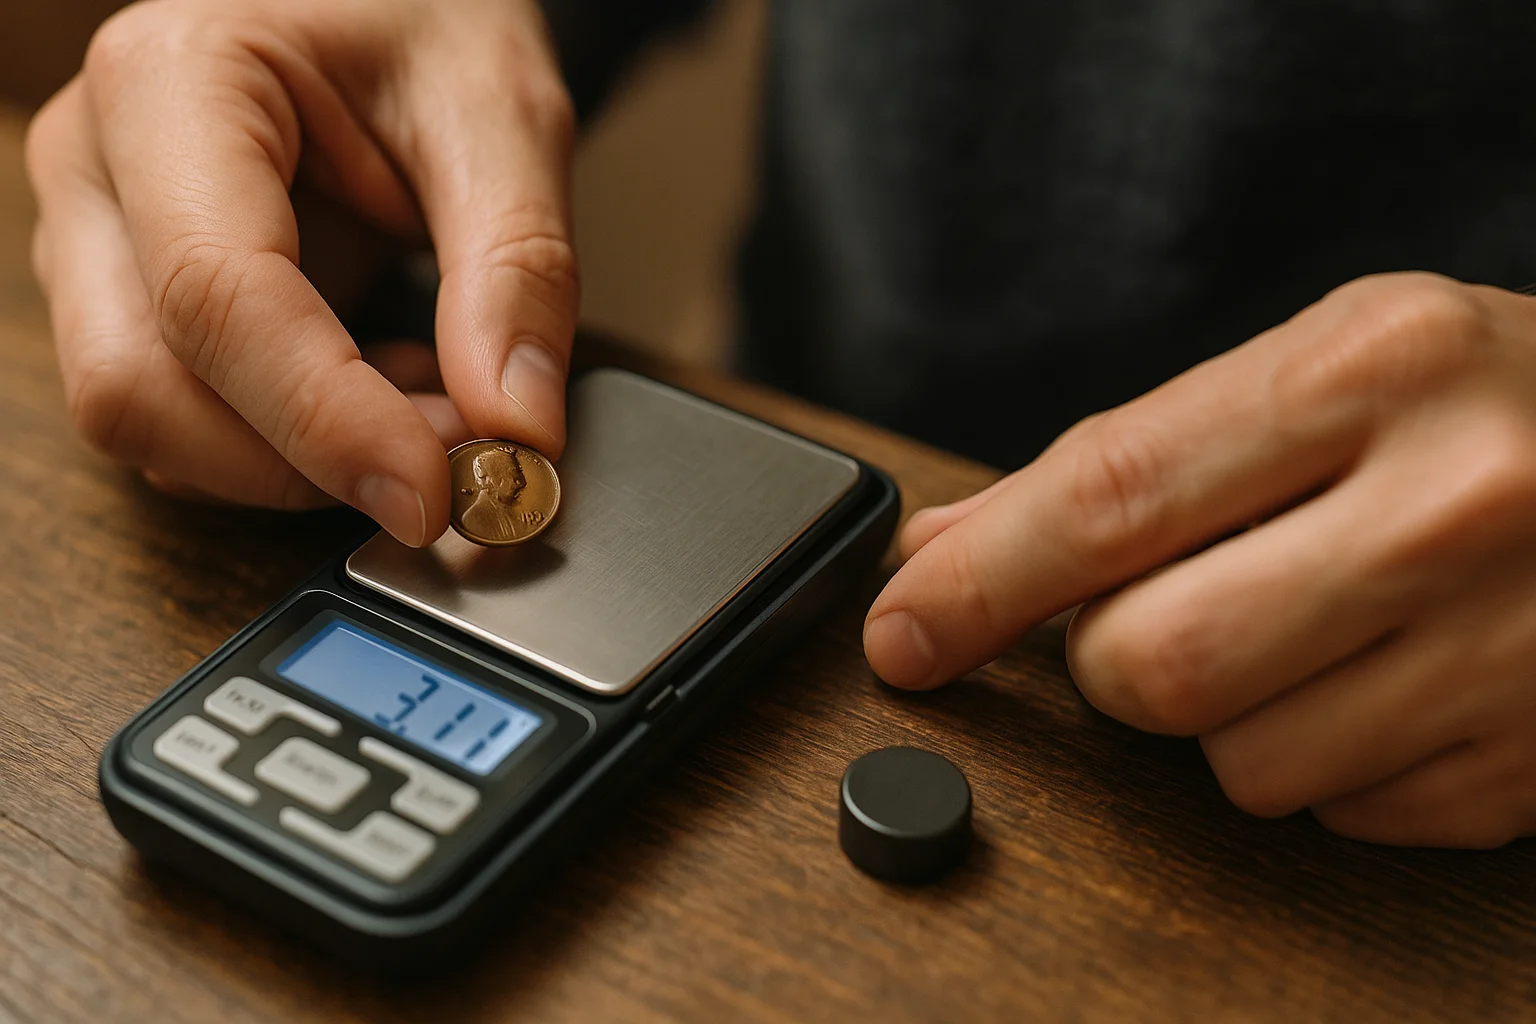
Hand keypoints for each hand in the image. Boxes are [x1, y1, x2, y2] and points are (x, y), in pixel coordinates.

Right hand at [25, 0, 578, 544]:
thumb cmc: (423, 14)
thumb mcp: (502, 113)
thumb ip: (518, 269)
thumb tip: (518, 428)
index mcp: (171, 83)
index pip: (216, 297)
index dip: (327, 422)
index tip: (437, 493)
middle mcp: (99, 165)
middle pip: (140, 386)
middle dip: (304, 459)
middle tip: (458, 455)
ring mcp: (98, 238)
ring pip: (150, 424)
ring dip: (301, 461)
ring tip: (431, 394)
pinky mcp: (132, 298)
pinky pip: (186, 420)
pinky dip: (293, 447)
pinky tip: (385, 392)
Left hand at [865, 272, 1535, 846]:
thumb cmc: (1486, 404)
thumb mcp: (1320, 372)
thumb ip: (1125, 463)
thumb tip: (943, 553)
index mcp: (1371, 370)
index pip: (1108, 499)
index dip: (976, 585)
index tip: (901, 635)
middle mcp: (1450, 505)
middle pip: (1151, 663)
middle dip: (1112, 659)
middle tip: (1164, 609)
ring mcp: (1513, 647)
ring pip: (1239, 764)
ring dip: (1228, 718)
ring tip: (1314, 630)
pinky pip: (1345, 816)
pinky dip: (1329, 765)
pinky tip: (1390, 679)